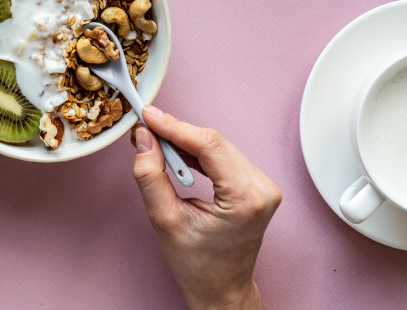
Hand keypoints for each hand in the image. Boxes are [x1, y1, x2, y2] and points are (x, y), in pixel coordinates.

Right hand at [132, 106, 280, 309]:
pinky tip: (176, 154)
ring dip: (185, 141)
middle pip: (214, 142)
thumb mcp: (164, 220)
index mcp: (245, 198)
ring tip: (155, 143)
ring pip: (217, 146)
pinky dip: (197, 152)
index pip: (208, 145)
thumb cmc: (198, 266)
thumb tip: (143, 139)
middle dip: (176, 132)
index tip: (147, 116)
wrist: (221, 290)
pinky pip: (223, 156)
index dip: (174, 127)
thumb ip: (150, 176)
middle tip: (144, 129)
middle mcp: (261, 188)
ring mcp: (262, 186)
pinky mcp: (256, 185)